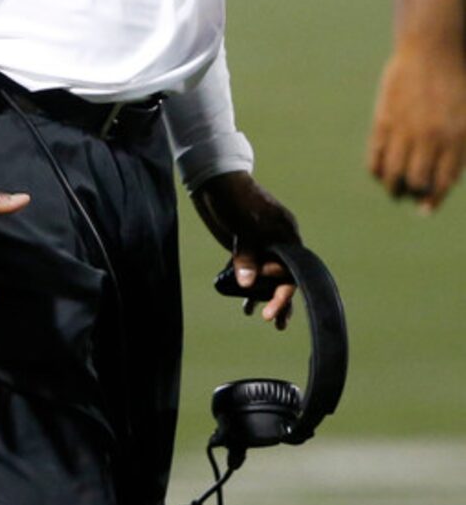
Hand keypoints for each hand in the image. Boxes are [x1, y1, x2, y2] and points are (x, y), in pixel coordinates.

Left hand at [190, 170, 299, 328]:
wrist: (214, 181)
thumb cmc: (234, 200)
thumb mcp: (242, 229)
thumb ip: (246, 256)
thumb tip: (248, 285)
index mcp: (286, 236)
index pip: (291, 271)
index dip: (281, 291)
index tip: (270, 307)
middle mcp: (277, 242)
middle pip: (282, 276)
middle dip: (279, 300)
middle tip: (274, 323)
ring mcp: (260, 245)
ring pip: (265, 275)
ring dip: (263, 296)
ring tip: (263, 318)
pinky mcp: (243, 247)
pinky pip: (249, 270)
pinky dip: (246, 285)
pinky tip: (243, 303)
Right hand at [367, 42, 465, 211]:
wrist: (433, 47)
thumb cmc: (458, 78)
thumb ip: (465, 143)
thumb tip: (450, 174)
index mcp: (458, 137)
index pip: (443, 180)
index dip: (433, 199)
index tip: (424, 210)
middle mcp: (431, 137)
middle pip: (417, 179)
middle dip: (412, 192)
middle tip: (408, 194)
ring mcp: (406, 128)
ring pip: (394, 171)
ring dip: (392, 185)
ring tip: (393, 187)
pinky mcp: (385, 119)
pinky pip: (375, 154)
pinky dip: (375, 168)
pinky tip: (378, 172)